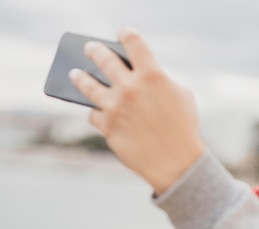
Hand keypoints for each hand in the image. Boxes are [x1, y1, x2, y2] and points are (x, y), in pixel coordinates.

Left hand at [70, 28, 204, 194]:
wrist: (177, 163)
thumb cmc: (183, 128)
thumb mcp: (181, 96)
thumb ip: (159, 81)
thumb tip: (136, 77)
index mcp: (152, 75)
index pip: (133, 42)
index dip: (127, 35)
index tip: (123, 35)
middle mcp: (130, 88)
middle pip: (103, 58)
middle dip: (94, 50)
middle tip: (91, 49)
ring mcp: (115, 107)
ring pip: (87, 85)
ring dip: (79, 77)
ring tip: (75, 74)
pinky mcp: (108, 127)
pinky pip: (95, 114)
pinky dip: (98, 113)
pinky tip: (98, 111)